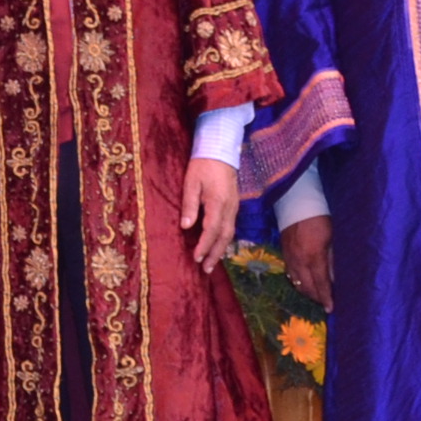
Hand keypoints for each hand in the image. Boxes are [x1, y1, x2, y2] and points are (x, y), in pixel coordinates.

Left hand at [179, 155, 241, 272]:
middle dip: (215, 254)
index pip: (212, 230)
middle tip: (206, 270)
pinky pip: (231, 227)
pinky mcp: (234, 205)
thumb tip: (186, 227)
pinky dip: (224, 240)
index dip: (204, 246)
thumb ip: (189, 205)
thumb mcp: (191, 183)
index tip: (196, 258)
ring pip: (230, 233)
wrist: (221, 151)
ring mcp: (234, 207)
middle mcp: (229, 208)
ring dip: (220, 250)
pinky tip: (218, 247)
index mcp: (218, 202)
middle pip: (224, 237)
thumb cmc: (203, 166)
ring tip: (212, 264)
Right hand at [279, 214, 333, 312]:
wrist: (297, 203)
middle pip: (307, 287)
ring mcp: (290, 258)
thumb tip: (338, 277)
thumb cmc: (320, 218)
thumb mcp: (333, 237)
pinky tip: (305, 283)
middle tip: (327, 303)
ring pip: (297, 283)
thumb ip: (334, 258)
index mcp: (314, 256)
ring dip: (308, 292)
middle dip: (317, 298)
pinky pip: (290, 275)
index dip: (326, 297)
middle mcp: (299, 260)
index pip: (321, 283)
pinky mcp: (284, 254)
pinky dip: (299, 282)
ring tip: (318, 295)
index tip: (331, 308)